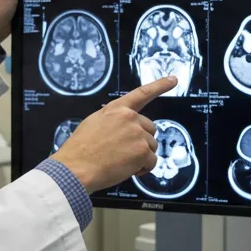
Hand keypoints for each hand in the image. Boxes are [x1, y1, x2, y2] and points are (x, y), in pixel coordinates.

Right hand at [51, 77, 178, 192]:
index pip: (141, 93)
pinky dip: (143, 168)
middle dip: (141, 142)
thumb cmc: (80, 150)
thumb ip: (113, 121)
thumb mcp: (93, 124)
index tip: (173, 80)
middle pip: (150, 129)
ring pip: (152, 147)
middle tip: (124, 153)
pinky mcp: (142, 151)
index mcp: (116, 109)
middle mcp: (129, 118)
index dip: (159, 85)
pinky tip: (128, 170)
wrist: (76, 168)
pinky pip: (152, 161)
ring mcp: (137, 134)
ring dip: (141, 156)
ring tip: (122, 163)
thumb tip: (122, 129)